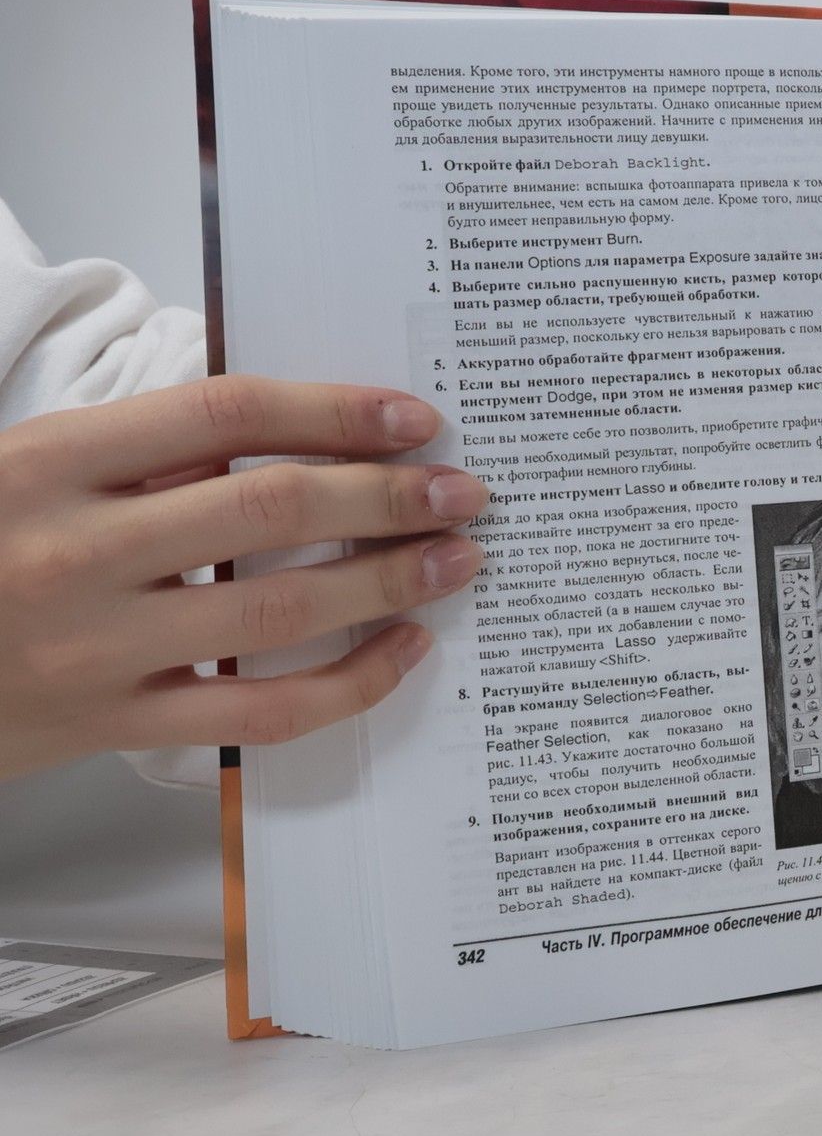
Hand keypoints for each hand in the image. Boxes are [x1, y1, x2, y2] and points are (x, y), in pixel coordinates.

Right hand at [0, 375, 487, 780]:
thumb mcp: (27, 468)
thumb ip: (142, 450)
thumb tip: (291, 430)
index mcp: (48, 463)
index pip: (225, 415)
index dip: (334, 410)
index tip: (414, 419)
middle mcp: (72, 551)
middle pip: (269, 507)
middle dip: (387, 494)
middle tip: (464, 491)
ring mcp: (95, 648)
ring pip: (278, 607)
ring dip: (387, 580)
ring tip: (455, 558)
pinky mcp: (112, 725)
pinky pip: (259, 711)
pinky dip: (348, 683)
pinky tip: (403, 650)